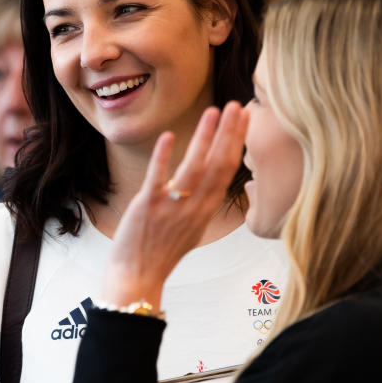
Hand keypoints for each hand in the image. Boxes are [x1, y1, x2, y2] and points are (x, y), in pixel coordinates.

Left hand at [101, 102, 248, 309]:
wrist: (137, 276)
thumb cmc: (161, 251)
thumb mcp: (192, 227)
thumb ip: (201, 202)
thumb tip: (207, 179)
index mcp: (206, 210)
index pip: (227, 171)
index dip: (237, 143)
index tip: (245, 119)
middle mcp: (195, 208)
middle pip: (219, 166)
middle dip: (230, 134)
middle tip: (238, 106)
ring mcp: (172, 207)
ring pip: (194, 168)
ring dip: (205, 138)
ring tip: (214, 111)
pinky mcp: (148, 206)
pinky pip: (158, 178)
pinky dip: (164, 157)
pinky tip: (170, 136)